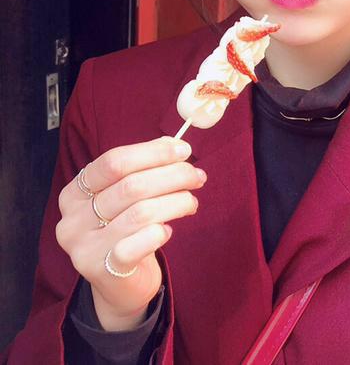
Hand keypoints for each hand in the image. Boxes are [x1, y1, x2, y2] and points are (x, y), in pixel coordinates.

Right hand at [56, 136, 205, 330]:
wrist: (120, 283)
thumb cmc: (128, 229)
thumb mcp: (129, 195)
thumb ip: (145, 167)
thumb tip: (174, 144)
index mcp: (76, 192)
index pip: (114, 161)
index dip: (153, 152)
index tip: (184, 150)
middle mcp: (72, 219)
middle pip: (131, 185)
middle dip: (173, 176)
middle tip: (198, 177)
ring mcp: (84, 247)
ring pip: (141, 212)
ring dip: (176, 202)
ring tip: (191, 202)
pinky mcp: (102, 271)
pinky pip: (138, 244)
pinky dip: (160, 232)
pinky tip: (168, 230)